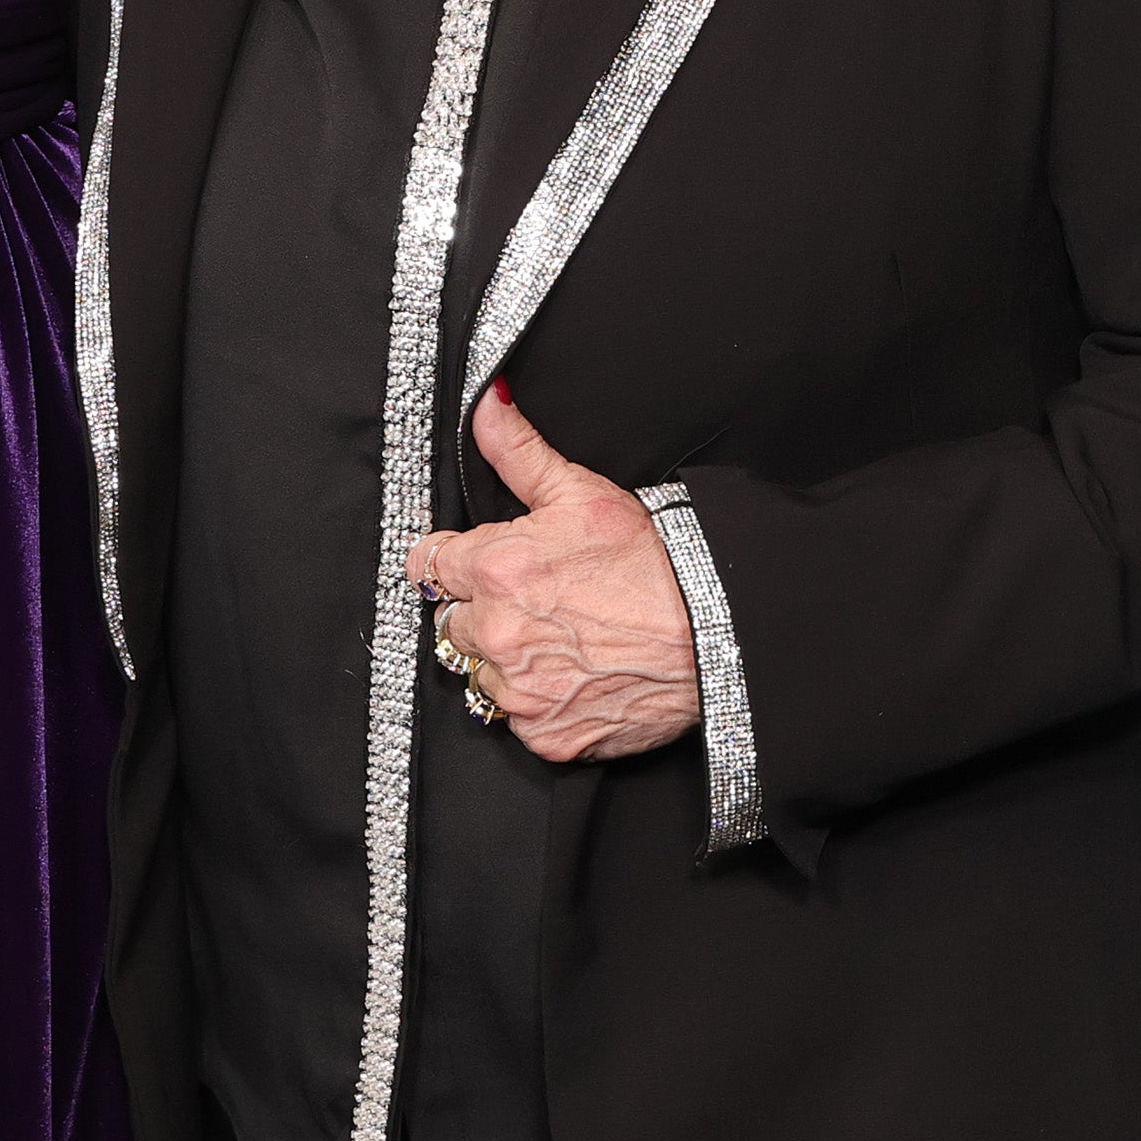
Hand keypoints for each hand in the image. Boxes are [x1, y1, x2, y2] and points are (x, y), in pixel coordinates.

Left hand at [404, 386, 700, 765]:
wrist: (713, 633)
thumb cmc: (652, 563)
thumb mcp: (582, 492)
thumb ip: (519, 451)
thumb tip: (487, 405)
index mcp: (495, 568)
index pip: (427, 567)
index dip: (452, 561)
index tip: (476, 565)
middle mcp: (497, 633)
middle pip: (453, 623)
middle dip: (483, 611)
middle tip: (537, 603)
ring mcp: (519, 691)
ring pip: (481, 675)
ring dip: (507, 661)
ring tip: (560, 642)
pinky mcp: (544, 735)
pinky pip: (517, 721)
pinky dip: (538, 704)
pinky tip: (574, 678)